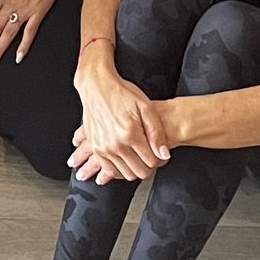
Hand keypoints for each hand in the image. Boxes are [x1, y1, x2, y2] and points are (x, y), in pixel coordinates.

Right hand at [70, 58, 172, 184]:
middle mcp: (115, 145)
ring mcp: (104, 148)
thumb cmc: (121, 93)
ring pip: (125, 174)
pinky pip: (110, 169)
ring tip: (138, 157)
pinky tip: (125, 160)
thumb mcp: (146, 108)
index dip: (160, 160)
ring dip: (135, 169)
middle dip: (149, 167)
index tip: (160, 155)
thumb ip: (157, 133)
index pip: (151, 162)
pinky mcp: (96, 147)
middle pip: (139, 172)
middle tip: (151, 157)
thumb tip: (164, 154)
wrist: (97, 86)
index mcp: (130, 135)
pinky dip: (120, 169)